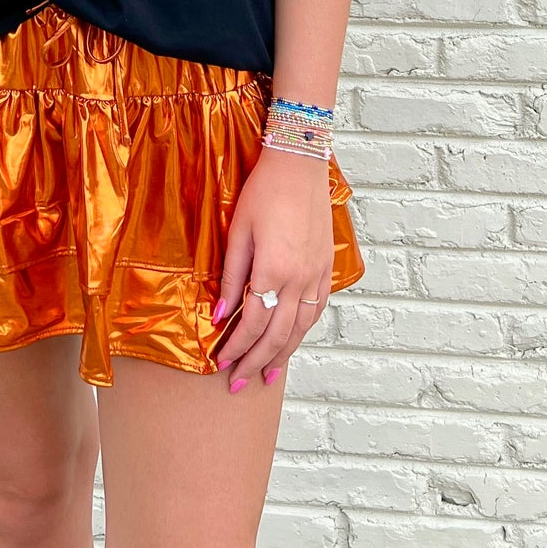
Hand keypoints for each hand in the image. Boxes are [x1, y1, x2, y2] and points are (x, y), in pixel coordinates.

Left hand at [212, 146, 336, 393]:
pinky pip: (317, 309)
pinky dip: (303, 330)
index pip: (253, 322)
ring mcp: (317, 274)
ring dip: (283, 354)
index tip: (221, 363)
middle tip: (239, 383)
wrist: (299, 164)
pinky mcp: (327, 266)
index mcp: (274, 269)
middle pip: (278, 334)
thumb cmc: (263, 191)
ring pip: (301, 327)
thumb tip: (219, 314)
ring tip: (267, 375)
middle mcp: (300, 278)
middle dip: (257, 361)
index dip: (237, 346)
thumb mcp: (238, 231)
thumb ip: (231, 275)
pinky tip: (292, 340)